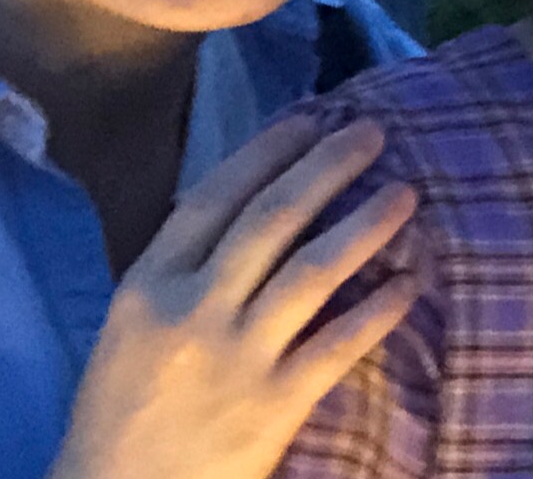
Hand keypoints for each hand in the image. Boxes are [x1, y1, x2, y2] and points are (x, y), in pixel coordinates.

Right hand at [46, 116, 419, 478]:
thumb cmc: (122, 412)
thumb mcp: (132, 328)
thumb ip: (181, 271)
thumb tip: (244, 204)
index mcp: (148, 286)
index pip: (214, 198)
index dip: (267, 153)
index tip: (310, 119)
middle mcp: (192, 311)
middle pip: (271, 220)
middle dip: (327, 168)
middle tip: (372, 132)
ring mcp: (236, 357)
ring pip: (313, 271)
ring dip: (365, 225)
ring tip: (406, 193)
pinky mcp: (274, 405)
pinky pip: (339, 343)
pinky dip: (379, 309)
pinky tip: (410, 282)